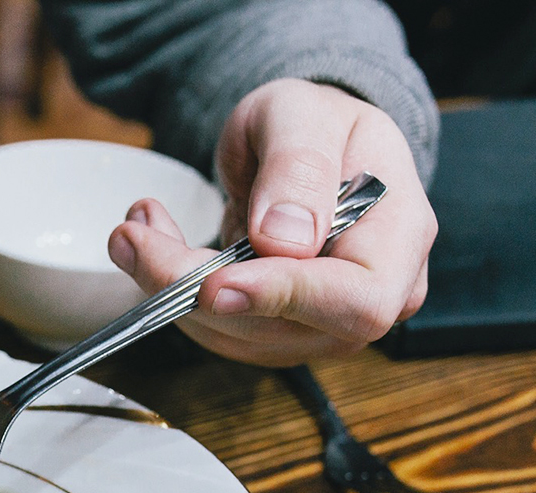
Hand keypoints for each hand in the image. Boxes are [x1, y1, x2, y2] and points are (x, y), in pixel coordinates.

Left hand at [107, 78, 435, 366]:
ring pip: (236, 336)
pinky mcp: (274, 333)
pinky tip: (156, 245)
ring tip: (138, 229)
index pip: (357, 299)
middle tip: (135, 237)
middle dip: (199, 292)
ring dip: (171, 291)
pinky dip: (171, 294)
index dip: (285, 298)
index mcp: (400, 236)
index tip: (214, 282)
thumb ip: (298, 167)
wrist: (302, 146)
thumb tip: (284, 241)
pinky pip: (215, 330)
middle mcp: (372, 295)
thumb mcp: (303, 114)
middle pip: (286, 328)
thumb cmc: (315, 124)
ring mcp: (323, 324)